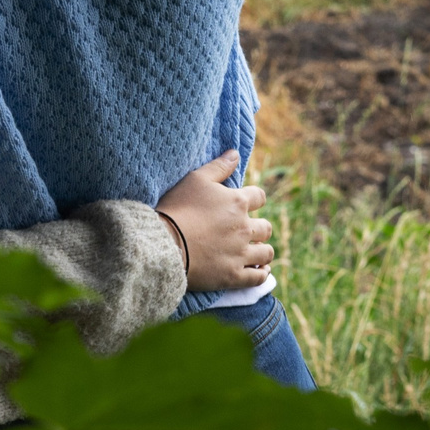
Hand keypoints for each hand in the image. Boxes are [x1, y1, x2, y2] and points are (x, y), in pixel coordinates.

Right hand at [157, 151, 272, 292]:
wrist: (163, 243)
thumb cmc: (177, 208)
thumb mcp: (195, 179)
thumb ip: (219, 166)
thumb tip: (235, 153)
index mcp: (238, 203)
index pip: (260, 197)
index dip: (254, 200)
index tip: (246, 204)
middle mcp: (244, 228)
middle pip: (265, 227)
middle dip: (259, 228)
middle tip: (247, 231)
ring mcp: (241, 253)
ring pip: (266, 253)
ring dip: (263, 250)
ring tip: (255, 251)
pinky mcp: (234, 276)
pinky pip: (258, 277)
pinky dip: (262, 273)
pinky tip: (259, 270)